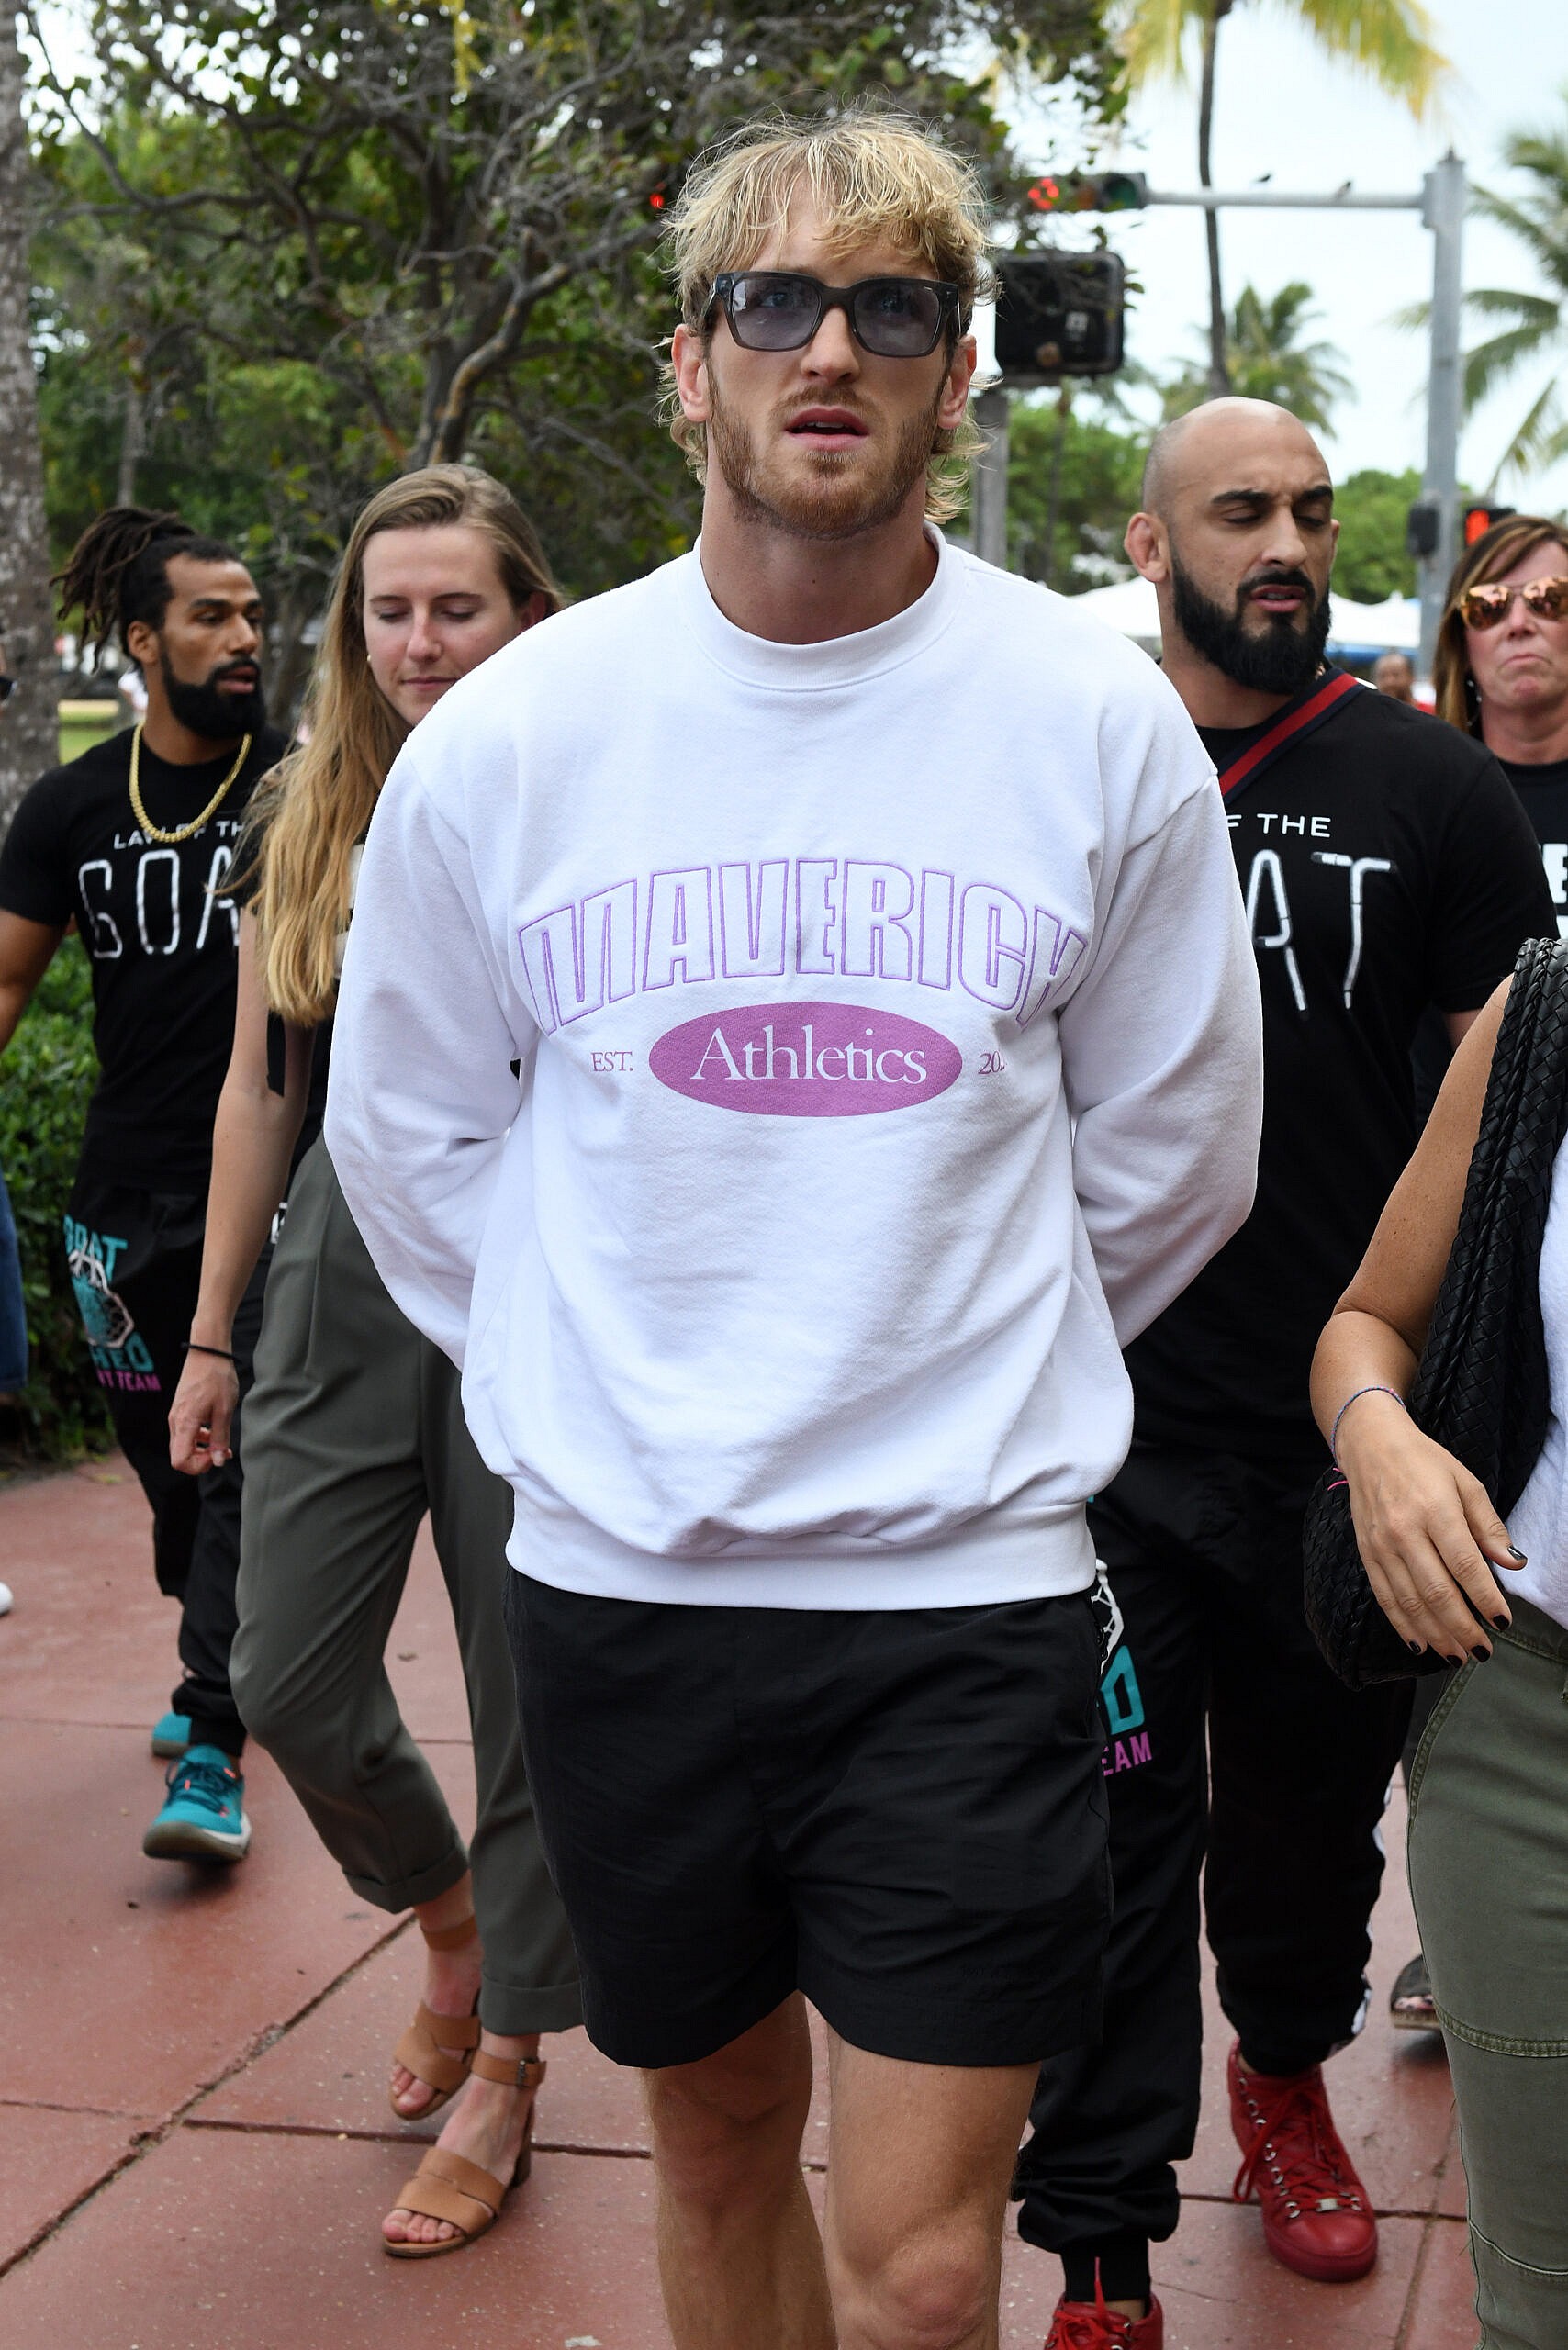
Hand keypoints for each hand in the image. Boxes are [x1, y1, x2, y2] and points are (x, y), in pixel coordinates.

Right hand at [168, 1348, 238, 1474]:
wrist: (208, 1353)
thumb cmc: (217, 1378)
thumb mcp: (224, 1411)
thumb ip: (220, 1438)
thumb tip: (218, 1462)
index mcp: (184, 1423)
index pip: (179, 1461)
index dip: (197, 1466)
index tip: (216, 1456)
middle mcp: (175, 1422)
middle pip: (179, 1456)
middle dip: (201, 1460)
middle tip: (222, 1452)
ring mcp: (176, 1416)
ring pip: (183, 1445)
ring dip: (201, 1449)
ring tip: (223, 1444)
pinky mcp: (180, 1411)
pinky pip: (186, 1433)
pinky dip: (199, 1438)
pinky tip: (215, 1431)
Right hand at [1336, 1397, 1522, 1661]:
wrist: (1370, 1445)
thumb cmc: (1423, 1462)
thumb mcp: (1466, 1483)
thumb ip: (1489, 1525)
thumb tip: (1513, 1563)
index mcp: (1435, 1510)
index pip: (1466, 1565)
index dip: (1486, 1598)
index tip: (1503, 1621)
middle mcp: (1404, 1531)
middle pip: (1436, 1592)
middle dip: (1463, 1628)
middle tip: (1483, 1650)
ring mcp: (1381, 1545)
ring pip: (1410, 1602)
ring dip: (1436, 1634)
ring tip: (1457, 1655)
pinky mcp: (1366, 1554)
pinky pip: (1384, 1597)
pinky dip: (1402, 1625)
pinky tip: (1421, 1644)